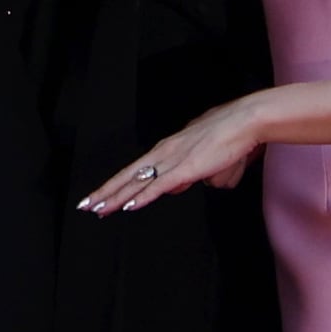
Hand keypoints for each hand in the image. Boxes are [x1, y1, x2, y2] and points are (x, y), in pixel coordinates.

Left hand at [80, 98, 258, 214]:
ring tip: (98, 209)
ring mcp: (172, 160)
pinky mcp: (185, 168)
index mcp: (167, 149)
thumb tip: (177, 187)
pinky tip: (127, 206)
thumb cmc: (229, 136)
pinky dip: (141, 197)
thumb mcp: (202, 159)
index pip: (133, 170)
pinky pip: (157, 186)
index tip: (101, 196)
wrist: (244, 122)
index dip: (115, 184)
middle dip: (105, 192)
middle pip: (127, 176)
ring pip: (137, 182)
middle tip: (86, 205)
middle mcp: (163, 153)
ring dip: (115, 198)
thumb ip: (187, 174)